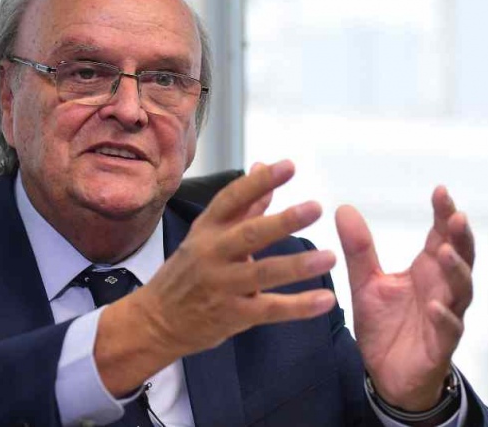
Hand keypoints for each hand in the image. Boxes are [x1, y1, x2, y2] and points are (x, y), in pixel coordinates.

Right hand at [97, 160, 336, 394]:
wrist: (156, 321)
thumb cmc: (188, 272)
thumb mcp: (207, 235)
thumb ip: (242, 204)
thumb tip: (263, 165)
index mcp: (207, 229)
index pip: (232, 199)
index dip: (260, 182)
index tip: (289, 166)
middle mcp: (212, 254)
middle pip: (249, 235)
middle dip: (283, 221)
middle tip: (315, 208)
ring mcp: (221, 286)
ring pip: (263, 274)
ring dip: (298, 266)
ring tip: (330, 257)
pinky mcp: (232, 315)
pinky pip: (270, 310)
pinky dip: (299, 306)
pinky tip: (326, 300)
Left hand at [335, 186, 473, 410]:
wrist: (387, 372)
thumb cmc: (385, 324)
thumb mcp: (365, 282)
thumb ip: (359, 249)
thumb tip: (343, 208)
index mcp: (426, 271)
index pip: (440, 236)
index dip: (444, 215)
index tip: (440, 191)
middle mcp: (441, 289)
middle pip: (460, 257)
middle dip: (460, 237)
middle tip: (456, 216)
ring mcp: (445, 315)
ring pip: (460, 290)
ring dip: (455, 271)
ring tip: (444, 252)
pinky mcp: (440, 344)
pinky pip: (447, 329)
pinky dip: (444, 317)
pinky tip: (435, 306)